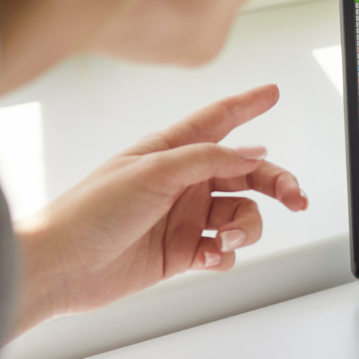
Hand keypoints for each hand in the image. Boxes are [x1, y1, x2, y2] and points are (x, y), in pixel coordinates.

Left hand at [12, 85, 307, 334]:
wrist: (63, 266)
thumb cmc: (90, 211)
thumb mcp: (152, 171)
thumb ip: (207, 159)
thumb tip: (252, 153)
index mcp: (171, 151)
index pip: (218, 121)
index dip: (247, 105)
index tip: (273, 92)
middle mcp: (183, 182)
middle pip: (247, 174)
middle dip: (276, 183)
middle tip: (295, 198)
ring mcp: (184, 218)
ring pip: (241, 216)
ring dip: (244, 228)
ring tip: (225, 239)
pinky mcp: (183, 253)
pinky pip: (225, 250)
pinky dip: (225, 255)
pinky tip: (208, 257)